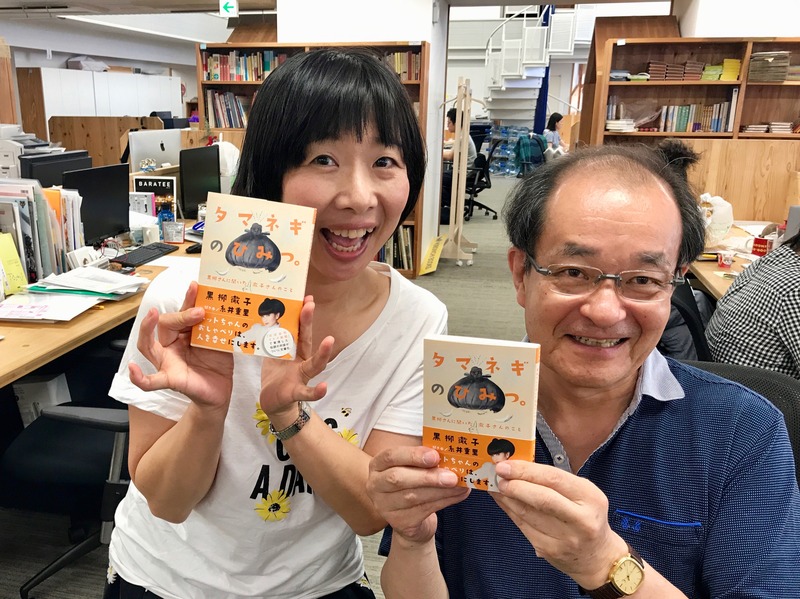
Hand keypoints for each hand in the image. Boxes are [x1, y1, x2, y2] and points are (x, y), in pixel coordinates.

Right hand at [129, 281, 233, 411]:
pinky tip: (133, 369)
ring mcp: (168, 362)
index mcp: (182, 333)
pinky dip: (139, 377)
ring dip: (147, 329)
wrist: (221, 388)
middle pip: (164, 325)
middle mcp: (171, 346)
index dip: (188, 301)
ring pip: (147, 346)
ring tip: (152, 316)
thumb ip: (215, 325)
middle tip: (198, 311)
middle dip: (180, 315)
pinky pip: (151, 381)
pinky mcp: (170, 380)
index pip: (180, 314)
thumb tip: (218, 304)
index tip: (197, 288)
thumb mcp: (218, 339)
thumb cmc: (217, 362)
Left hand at [258, 295, 333, 427]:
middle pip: (306, 340)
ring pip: (314, 364)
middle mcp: (301, 361)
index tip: (305, 296)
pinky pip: (307, 392)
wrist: (272, 402)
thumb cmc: (275, 375)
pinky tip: (325, 387)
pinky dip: (316, 391)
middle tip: (310, 303)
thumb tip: (267, 316)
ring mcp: (301, 377)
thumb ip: (272, 339)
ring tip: (330, 340)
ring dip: (322, 353)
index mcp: (294, 350)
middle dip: (308, 321)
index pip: (299, 329)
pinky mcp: (295, 392)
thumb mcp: (271, 354)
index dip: (302, 314)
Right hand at [367, 446, 469, 544]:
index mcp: (378, 465)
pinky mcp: (399, 522)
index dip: (413, 455)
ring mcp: (385, 506)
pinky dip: (445, 501)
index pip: (391, 456)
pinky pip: (423, 510)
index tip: (435, 455)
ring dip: (440, 490)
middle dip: (427, 477)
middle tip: (451, 476)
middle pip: (398, 479)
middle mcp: (376, 485)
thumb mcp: (413, 467)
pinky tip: (459, 494)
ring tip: (460, 485)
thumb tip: (451, 453)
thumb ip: (425, 459)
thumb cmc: (412, 483)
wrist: (410, 517)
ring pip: (413, 497)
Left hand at [491, 460, 627, 588]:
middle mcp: (581, 519)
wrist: (598, 557)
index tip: (506, 465)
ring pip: (528, 514)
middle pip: (541, 498)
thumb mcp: (583, 494)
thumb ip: (555, 481)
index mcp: (591, 498)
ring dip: (507, 497)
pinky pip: (523, 526)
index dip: (526, 470)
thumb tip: (519, 467)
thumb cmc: (586, 517)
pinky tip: (503, 501)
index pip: (554, 479)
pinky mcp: (550, 550)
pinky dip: (510, 511)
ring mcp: (565, 538)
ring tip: (496, 485)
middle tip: (498, 475)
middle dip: (515, 484)